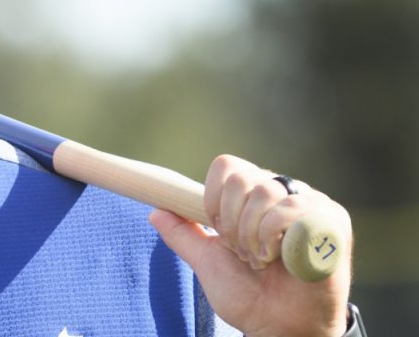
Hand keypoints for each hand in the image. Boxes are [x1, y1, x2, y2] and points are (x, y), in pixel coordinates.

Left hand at [149, 154, 352, 336]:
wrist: (281, 327)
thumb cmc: (250, 296)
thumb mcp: (208, 262)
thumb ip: (183, 236)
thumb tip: (154, 211)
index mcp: (256, 195)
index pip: (227, 166)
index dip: (213, 199)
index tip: (218, 231)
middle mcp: (285, 192)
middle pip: (241, 178)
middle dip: (231, 223)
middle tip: (243, 253)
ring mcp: (311, 203)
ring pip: (264, 192)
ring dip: (252, 235)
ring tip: (262, 260)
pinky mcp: (332, 220)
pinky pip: (291, 209)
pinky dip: (273, 239)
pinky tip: (282, 261)